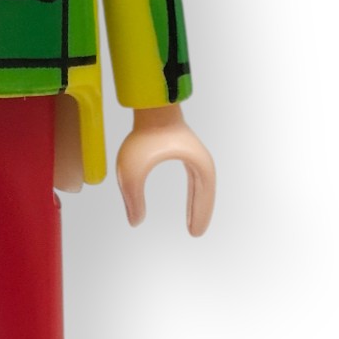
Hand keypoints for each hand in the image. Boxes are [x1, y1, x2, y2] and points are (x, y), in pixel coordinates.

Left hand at [115, 105, 215, 235]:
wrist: (148, 104)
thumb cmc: (144, 134)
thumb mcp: (132, 172)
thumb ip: (133, 198)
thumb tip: (135, 222)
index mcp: (198, 166)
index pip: (203, 197)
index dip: (199, 215)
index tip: (195, 234)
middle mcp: (200, 159)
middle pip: (205, 193)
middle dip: (200, 212)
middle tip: (195, 232)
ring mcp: (193, 152)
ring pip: (201, 185)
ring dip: (198, 202)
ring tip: (192, 220)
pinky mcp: (183, 147)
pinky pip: (194, 177)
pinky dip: (194, 192)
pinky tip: (189, 198)